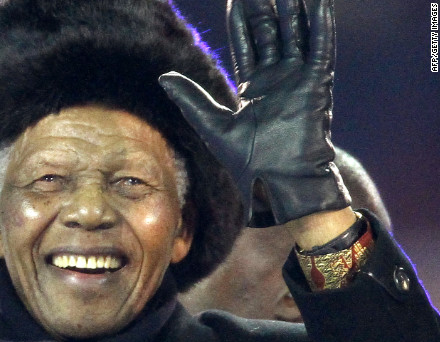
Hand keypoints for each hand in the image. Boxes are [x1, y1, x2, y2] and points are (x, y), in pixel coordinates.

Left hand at [159, 0, 349, 225]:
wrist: (277, 182)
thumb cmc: (248, 162)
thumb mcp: (212, 124)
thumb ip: (191, 98)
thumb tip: (163, 78)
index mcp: (255, 87)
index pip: (248, 42)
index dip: (242, 18)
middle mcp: (278, 79)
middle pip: (270, 31)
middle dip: (264, 5)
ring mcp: (298, 79)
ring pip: (295, 32)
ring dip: (293, 7)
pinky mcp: (316, 84)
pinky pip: (320, 46)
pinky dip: (320, 23)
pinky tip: (317, 1)